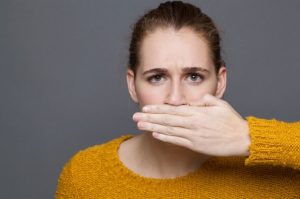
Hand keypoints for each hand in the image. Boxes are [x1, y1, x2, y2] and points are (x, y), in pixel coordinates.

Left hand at [132, 94, 250, 156]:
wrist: (241, 138)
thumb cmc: (231, 121)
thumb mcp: (220, 104)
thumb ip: (206, 99)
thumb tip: (195, 98)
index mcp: (197, 112)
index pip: (173, 109)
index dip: (158, 109)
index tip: (146, 108)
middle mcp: (192, 123)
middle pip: (167, 119)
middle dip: (150, 118)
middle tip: (135, 116)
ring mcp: (193, 135)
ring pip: (169, 130)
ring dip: (153, 127)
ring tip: (140, 125)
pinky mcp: (195, 145)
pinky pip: (177, 141)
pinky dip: (165, 138)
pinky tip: (155, 135)